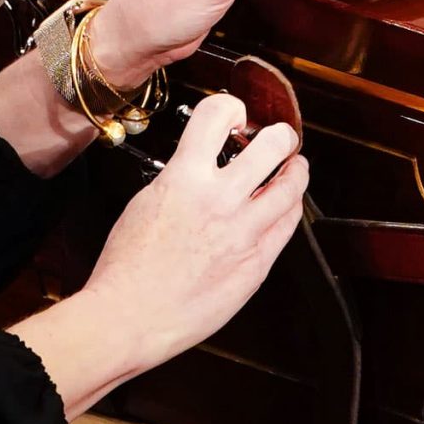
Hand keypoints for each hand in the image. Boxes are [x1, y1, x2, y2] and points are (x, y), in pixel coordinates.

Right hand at [7, 93, 308, 417]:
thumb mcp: (145, 203)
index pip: (217, 114)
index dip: (230, 106)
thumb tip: (199, 167)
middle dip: (281, 135)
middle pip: (273, 146)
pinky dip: (290, 210)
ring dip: (296, 171)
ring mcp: (244, 233)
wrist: (130, 317)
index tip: (235, 114)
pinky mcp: (256, 264)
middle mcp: (220, 200)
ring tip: (294, 168)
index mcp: (185, 178)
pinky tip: (284, 208)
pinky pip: (287, 227)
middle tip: (280, 137)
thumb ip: (180, 179)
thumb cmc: (127, 268)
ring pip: (291, 188)